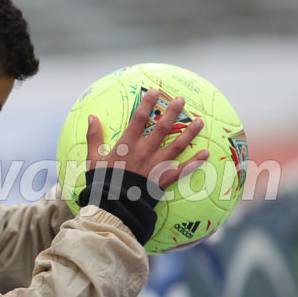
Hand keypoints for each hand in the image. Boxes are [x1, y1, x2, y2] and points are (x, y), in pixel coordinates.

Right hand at [85, 87, 208, 188]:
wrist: (114, 205)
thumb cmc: (103, 182)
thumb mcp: (93, 159)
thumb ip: (94, 137)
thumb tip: (92, 117)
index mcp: (127, 144)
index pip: (139, 118)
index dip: (148, 103)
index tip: (155, 91)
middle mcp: (145, 151)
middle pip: (162, 127)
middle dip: (173, 112)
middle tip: (181, 100)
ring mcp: (156, 165)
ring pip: (177, 145)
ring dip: (189, 133)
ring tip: (200, 121)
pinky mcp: (163, 179)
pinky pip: (182, 170)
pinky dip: (195, 162)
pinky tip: (205, 154)